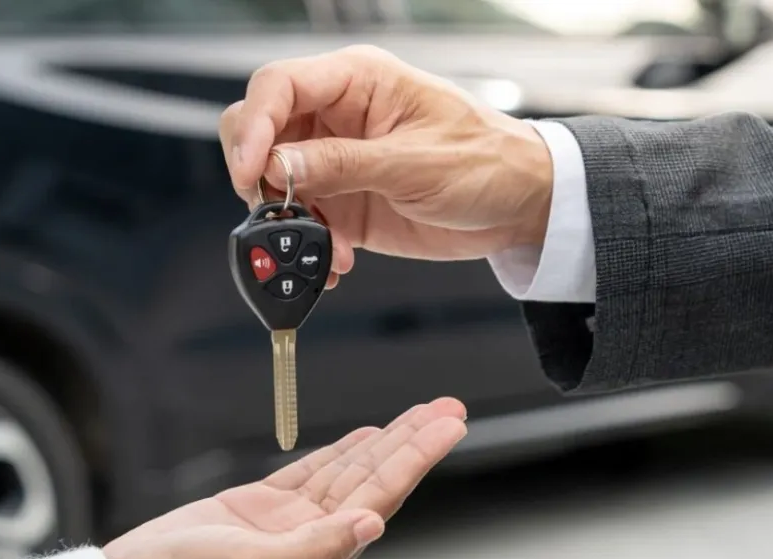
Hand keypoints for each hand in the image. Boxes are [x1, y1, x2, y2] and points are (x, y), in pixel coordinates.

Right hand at [102, 397, 466, 558]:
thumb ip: (316, 548)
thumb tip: (371, 523)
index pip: (382, 497)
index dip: (418, 457)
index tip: (449, 427)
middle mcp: (315, 540)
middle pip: (377, 478)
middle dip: (415, 440)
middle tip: (450, 408)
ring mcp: (290, 522)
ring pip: (351, 470)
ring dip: (387, 439)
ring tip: (423, 413)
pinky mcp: (263, 506)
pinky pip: (314, 470)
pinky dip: (342, 450)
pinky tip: (367, 436)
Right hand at [219, 45, 553, 289]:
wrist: (521, 206)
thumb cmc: (489, 162)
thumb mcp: (416, 163)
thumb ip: (344, 163)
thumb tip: (278, 164)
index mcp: (357, 81)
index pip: (279, 86)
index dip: (254, 126)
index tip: (252, 172)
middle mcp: (338, 116)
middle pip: (259, 129)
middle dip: (256, 173)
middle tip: (275, 210)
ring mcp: (336, 161)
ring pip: (272, 180)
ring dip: (284, 220)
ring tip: (324, 248)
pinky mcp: (343, 202)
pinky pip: (301, 220)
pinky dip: (306, 247)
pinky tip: (334, 263)